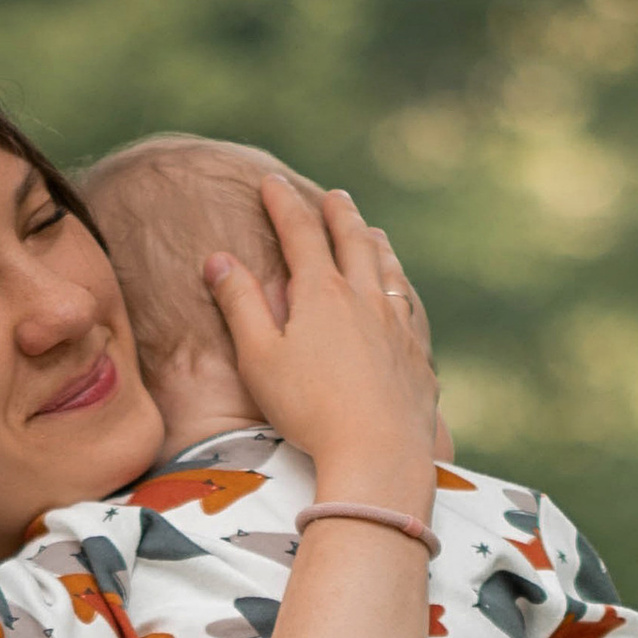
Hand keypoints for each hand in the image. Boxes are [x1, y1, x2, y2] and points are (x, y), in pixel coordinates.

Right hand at [202, 179, 438, 510]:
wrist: (378, 454)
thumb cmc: (309, 410)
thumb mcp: (259, 358)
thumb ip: (239, 304)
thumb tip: (218, 259)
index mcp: (322, 294)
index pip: (300, 233)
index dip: (283, 205)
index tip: (271, 183)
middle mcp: (365, 299)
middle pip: (354, 241)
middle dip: (339, 214)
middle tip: (334, 196)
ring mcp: (399, 326)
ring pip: (389, 270)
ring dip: (377, 245)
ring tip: (373, 232)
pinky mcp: (419, 357)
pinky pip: (413, 308)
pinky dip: (403, 288)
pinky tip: (403, 295)